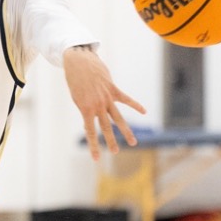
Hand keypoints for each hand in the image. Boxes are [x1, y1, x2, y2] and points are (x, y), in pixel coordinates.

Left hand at [63, 46, 142, 160]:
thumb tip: (90, 123)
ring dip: (126, 131)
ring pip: (119, 117)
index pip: (90, 131)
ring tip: (133, 142)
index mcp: (86, 109)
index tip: (96, 159)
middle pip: (107, 127)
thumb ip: (86, 111)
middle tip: (116, 153)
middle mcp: (98, 105)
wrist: (79, 62)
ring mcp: (107, 97)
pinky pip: (126, 99)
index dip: (93, 146)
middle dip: (111, 141)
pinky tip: (144, 111)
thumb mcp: (77, 98)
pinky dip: (135, 105)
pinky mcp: (113, 89)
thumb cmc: (75, 81)